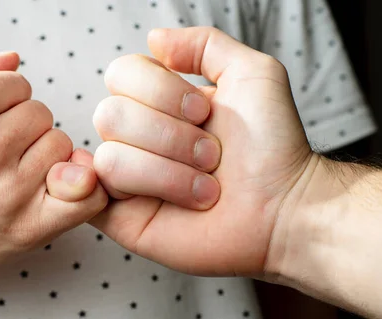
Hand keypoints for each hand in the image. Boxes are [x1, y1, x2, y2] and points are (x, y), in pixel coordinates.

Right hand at [0, 52, 105, 295]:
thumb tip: (14, 58)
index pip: (18, 83)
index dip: (6, 101)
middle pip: (42, 113)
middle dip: (25, 127)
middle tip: (1, 150)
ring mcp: (11, 191)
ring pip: (62, 146)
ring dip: (45, 154)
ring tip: (16, 170)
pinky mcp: (31, 227)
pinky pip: (88, 196)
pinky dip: (85, 189)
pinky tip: (61, 187)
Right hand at [91, 27, 314, 276]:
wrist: (283, 207)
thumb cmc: (272, 145)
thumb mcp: (251, 73)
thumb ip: (204, 44)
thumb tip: (153, 38)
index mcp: (157, 103)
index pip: (121, 74)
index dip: (161, 90)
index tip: (204, 112)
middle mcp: (136, 136)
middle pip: (110, 114)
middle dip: (171, 135)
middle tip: (211, 155)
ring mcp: (126, 179)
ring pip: (111, 157)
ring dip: (168, 171)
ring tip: (206, 188)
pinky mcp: (123, 217)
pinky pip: (99, 195)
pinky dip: (135, 190)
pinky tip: (167, 199)